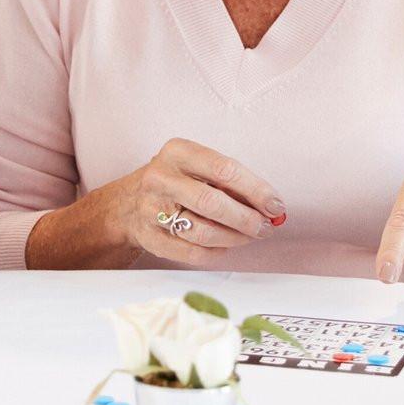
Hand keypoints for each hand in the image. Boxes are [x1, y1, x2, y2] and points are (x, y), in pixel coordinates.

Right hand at [98, 139, 284, 267]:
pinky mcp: (150, 237)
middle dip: (247, 219)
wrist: (128, 203)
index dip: (256, 190)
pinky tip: (224, 245)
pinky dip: (216, 252)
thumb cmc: (176, 181)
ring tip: (248, 236)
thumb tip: (271, 207)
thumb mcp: (196, 166)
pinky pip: (192, 252)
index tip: (275, 205)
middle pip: (213, 202)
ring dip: (235, 238)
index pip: (224, 169)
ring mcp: (151, 209)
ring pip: (204, 232)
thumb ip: (230, 181)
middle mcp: (160, 178)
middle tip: (265, 227)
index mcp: (177, 152)